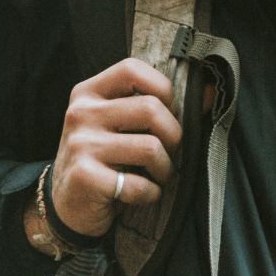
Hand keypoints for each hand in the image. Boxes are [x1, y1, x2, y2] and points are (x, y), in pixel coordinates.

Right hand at [28, 58, 182, 245]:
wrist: (64, 205)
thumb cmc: (104, 157)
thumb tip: (211, 92)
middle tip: (170, 151)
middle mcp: (81, 114)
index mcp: (89, 92)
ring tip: (160, 175)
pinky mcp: (84, 178)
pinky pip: (138, 183)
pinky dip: (151, 192)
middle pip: (150, 108)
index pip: (132, 69)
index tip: (168, 110)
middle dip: (173, 135)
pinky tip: (144, 193)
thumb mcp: (122, 124)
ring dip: (166, 168)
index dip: (161, 87)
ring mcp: (80, 145)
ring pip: (150, 147)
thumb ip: (159, 105)